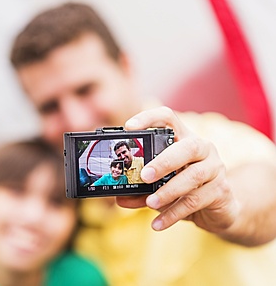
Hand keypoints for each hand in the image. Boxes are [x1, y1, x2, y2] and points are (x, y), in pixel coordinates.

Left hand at [116, 107, 238, 233]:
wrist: (220, 209)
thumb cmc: (186, 188)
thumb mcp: (162, 185)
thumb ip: (141, 189)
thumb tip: (119, 198)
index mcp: (184, 138)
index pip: (168, 118)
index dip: (149, 118)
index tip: (129, 126)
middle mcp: (203, 148)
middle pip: (188, 146)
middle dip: (164, 161)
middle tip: (144, 175)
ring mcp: (216, 168)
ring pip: (193, 176)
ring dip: (168, 191)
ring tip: (150, 203)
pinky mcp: (221, 190)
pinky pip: (196, 201)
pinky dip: (174, 213)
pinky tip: (158, 223)